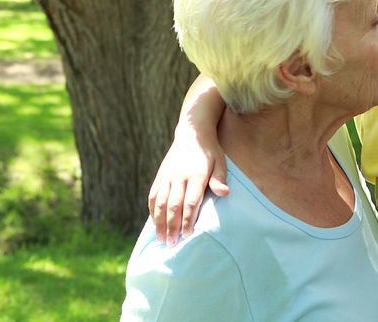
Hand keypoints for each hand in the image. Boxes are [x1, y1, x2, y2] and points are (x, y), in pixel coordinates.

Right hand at [147, 130, 227, 244]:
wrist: (192, 133)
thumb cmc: (210, 152)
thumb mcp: (219, 162)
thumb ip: (219, 178)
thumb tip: (225, 193)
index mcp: (195, 175)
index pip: (190, 202)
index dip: (187, 220)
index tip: (187, 235)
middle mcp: (178, 177)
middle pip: (173, 206)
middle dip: (172, 227)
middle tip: (172, 244)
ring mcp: (167, 176)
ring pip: (160, 203)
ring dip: (159, 222)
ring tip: (161, 238)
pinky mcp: (160, 176)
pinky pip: (154, 195)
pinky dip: (153, 210)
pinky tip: (154, 223)